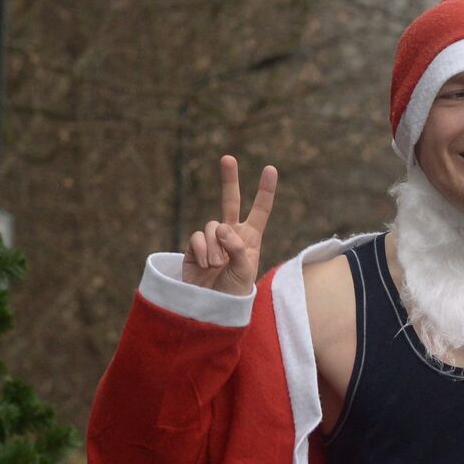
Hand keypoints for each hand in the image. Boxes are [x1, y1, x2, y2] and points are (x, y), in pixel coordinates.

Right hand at [182, 155, 276, 295]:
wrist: (211, 306)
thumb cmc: (234, 291)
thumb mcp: (244, 272)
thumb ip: (237, 248)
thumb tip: (221, 227)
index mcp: (250, 238)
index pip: (260, 211)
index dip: (265, 191)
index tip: (270, 168)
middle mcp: (231, 234)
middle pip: (230, 201)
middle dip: (229, 179)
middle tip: (228, 158)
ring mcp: (211, 239)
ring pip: (211, 227)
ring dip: (215, 248)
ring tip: (217, 266)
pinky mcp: (193, 246)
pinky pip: (196, 238)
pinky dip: (201, 251)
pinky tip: (204, 265)